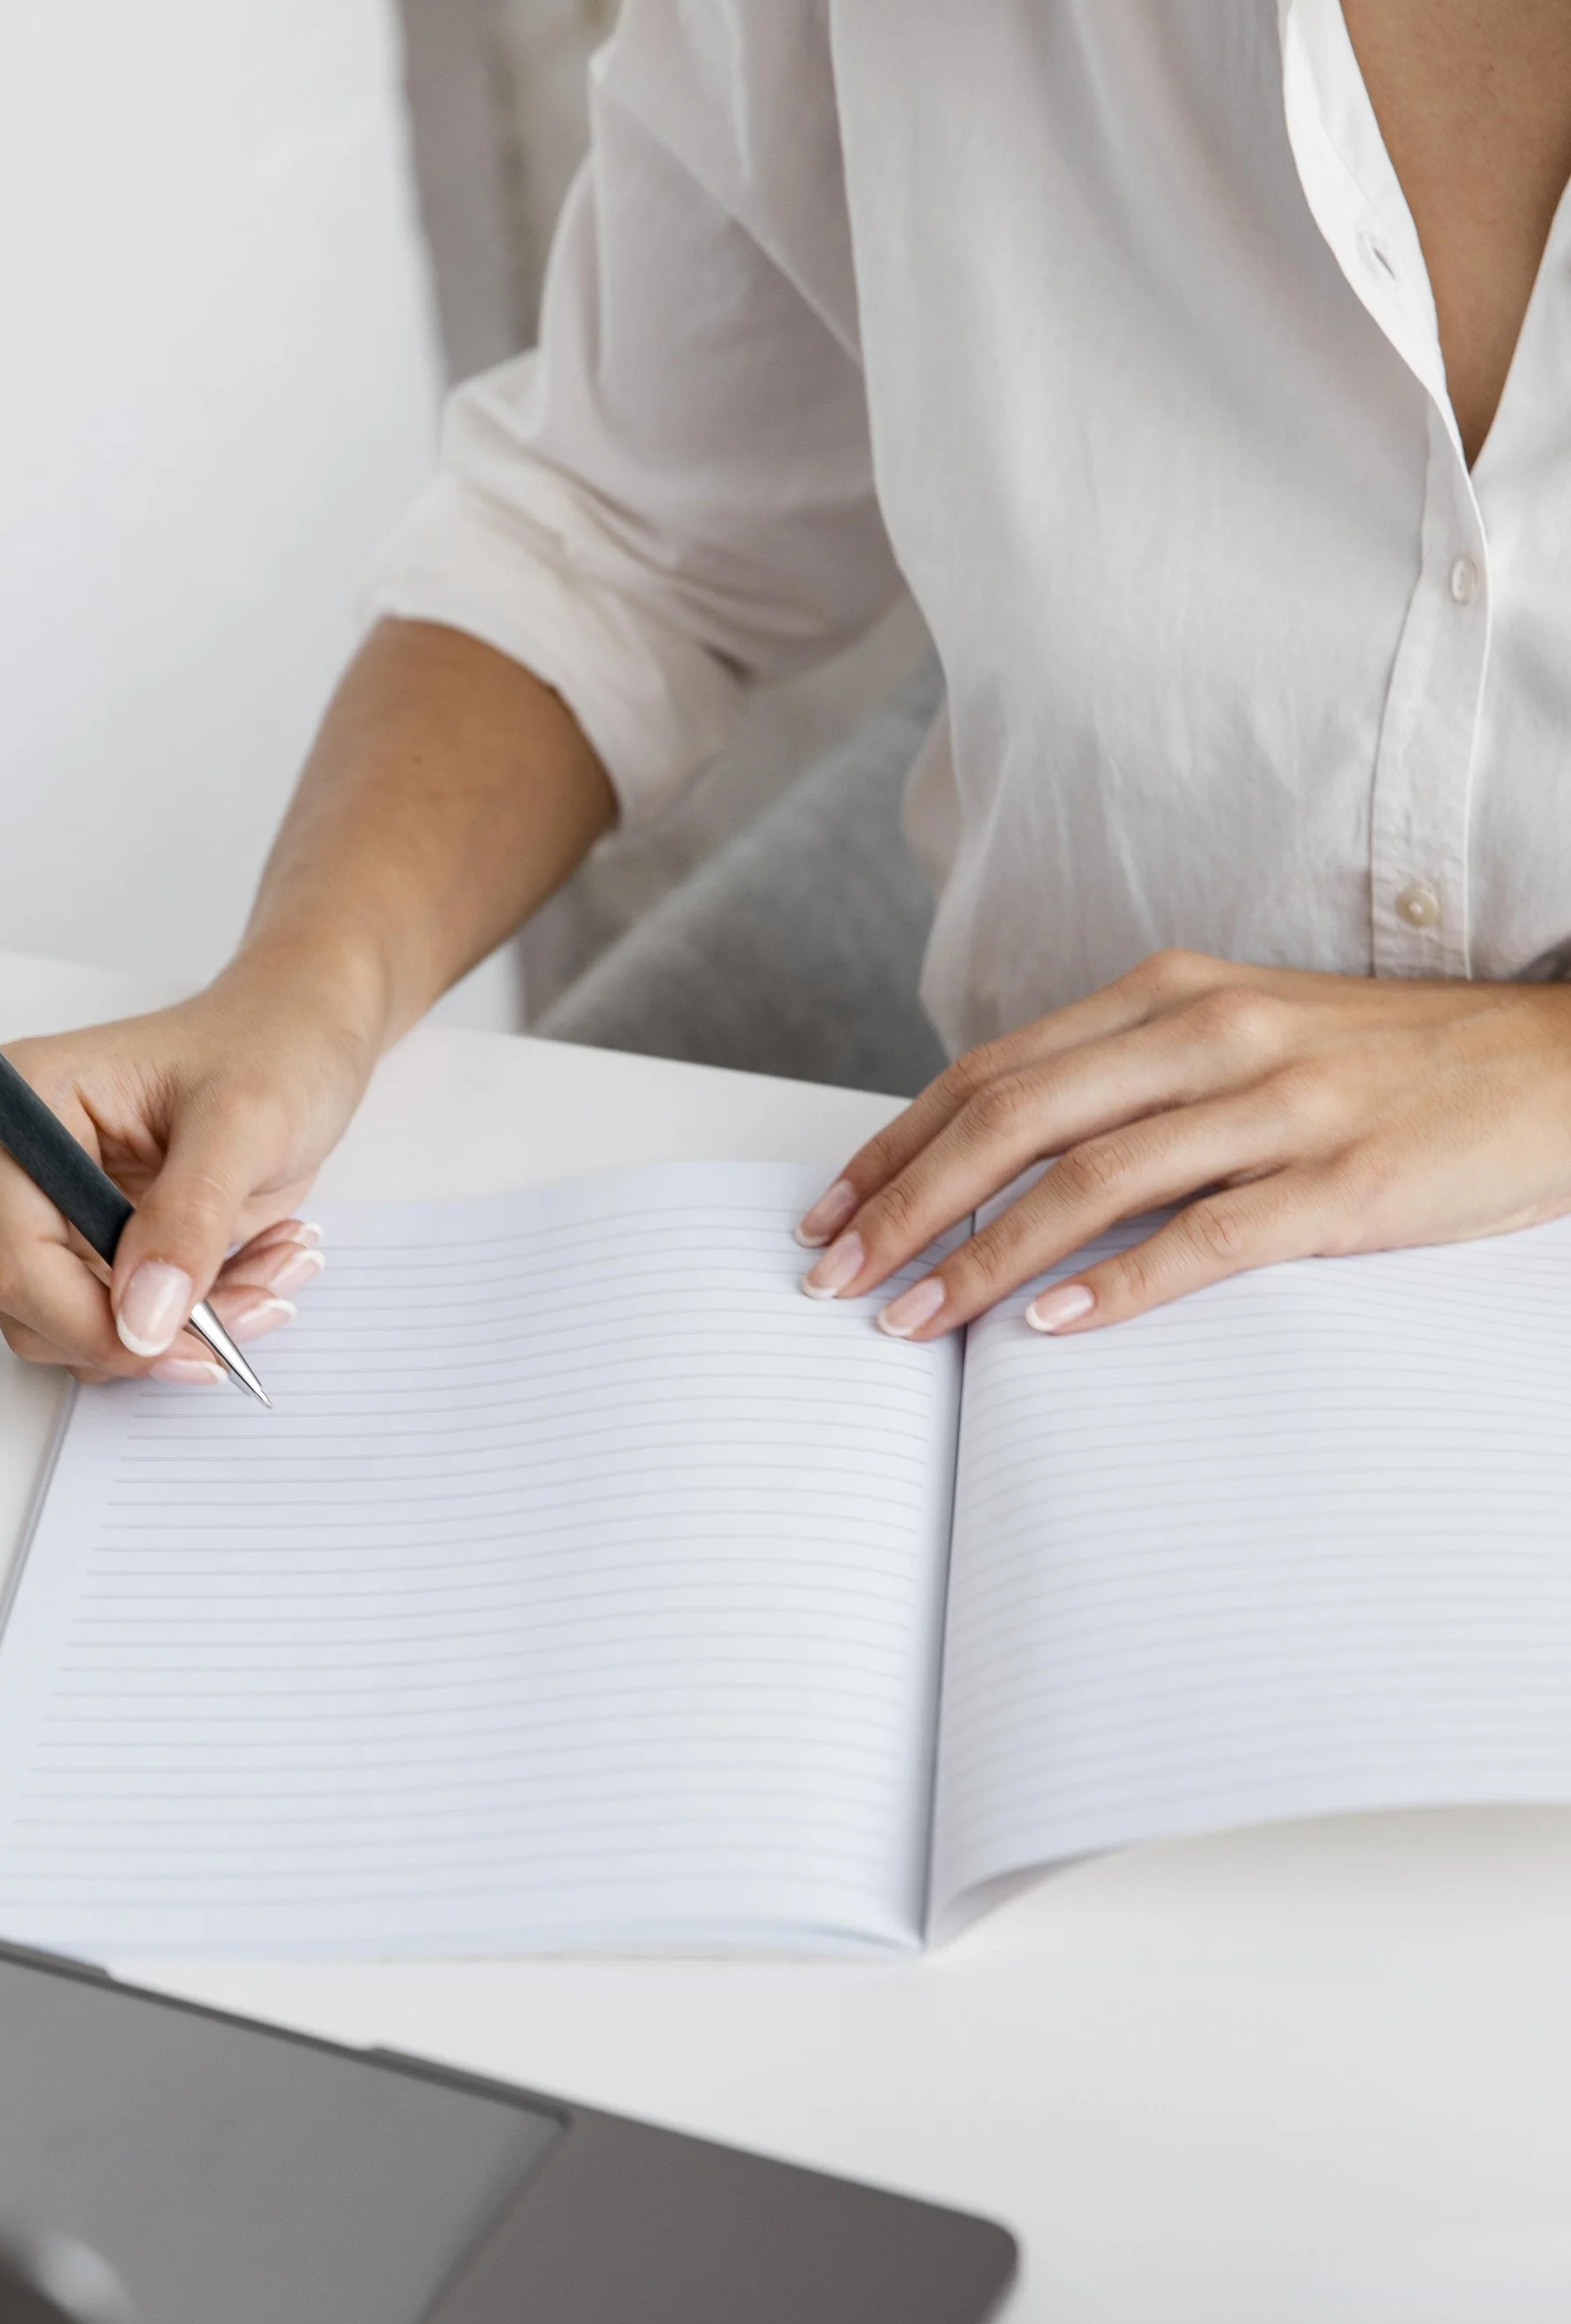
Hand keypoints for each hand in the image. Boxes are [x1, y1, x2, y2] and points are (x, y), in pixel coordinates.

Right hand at [0, 967, 376, 1380]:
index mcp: (22, 1104)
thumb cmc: (268, 1049)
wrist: (295, 1042)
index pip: (16, 1254)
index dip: (94, 1320)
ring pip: (81, 1331)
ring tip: (270, 1265)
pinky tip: (256, 1262)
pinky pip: (119, 1325)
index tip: (187, 1342)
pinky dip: (193, 1319)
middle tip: (258, 1302)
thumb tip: (141, 1321)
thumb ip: (190, 1219)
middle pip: (36, 1307)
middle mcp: (10, 1163)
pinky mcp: (81, 1246)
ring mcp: (42, 1210)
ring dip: (184, 1328)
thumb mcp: (246, 1123)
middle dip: (152, 1329)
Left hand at [796, 950, 1570, 1337]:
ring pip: (1088, 1179)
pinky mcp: (1341, 1183)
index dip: (895, 1145)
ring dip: (981, 1255)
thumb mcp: (1241, 1043)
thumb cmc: (1386, 1073)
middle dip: (904, 1204)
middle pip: (1014, 1119)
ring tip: (910, 1319)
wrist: (1558, 1068)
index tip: (827, 1213)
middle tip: (831, 1278)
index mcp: (1172, 994)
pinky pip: (1204, 1236)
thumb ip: (1130, 1086)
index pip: (993, 1072)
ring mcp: (1278, 1106)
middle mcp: (1212, 1034)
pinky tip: (1050, 1329)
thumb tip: (998, 1163)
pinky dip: (1117, 1285)